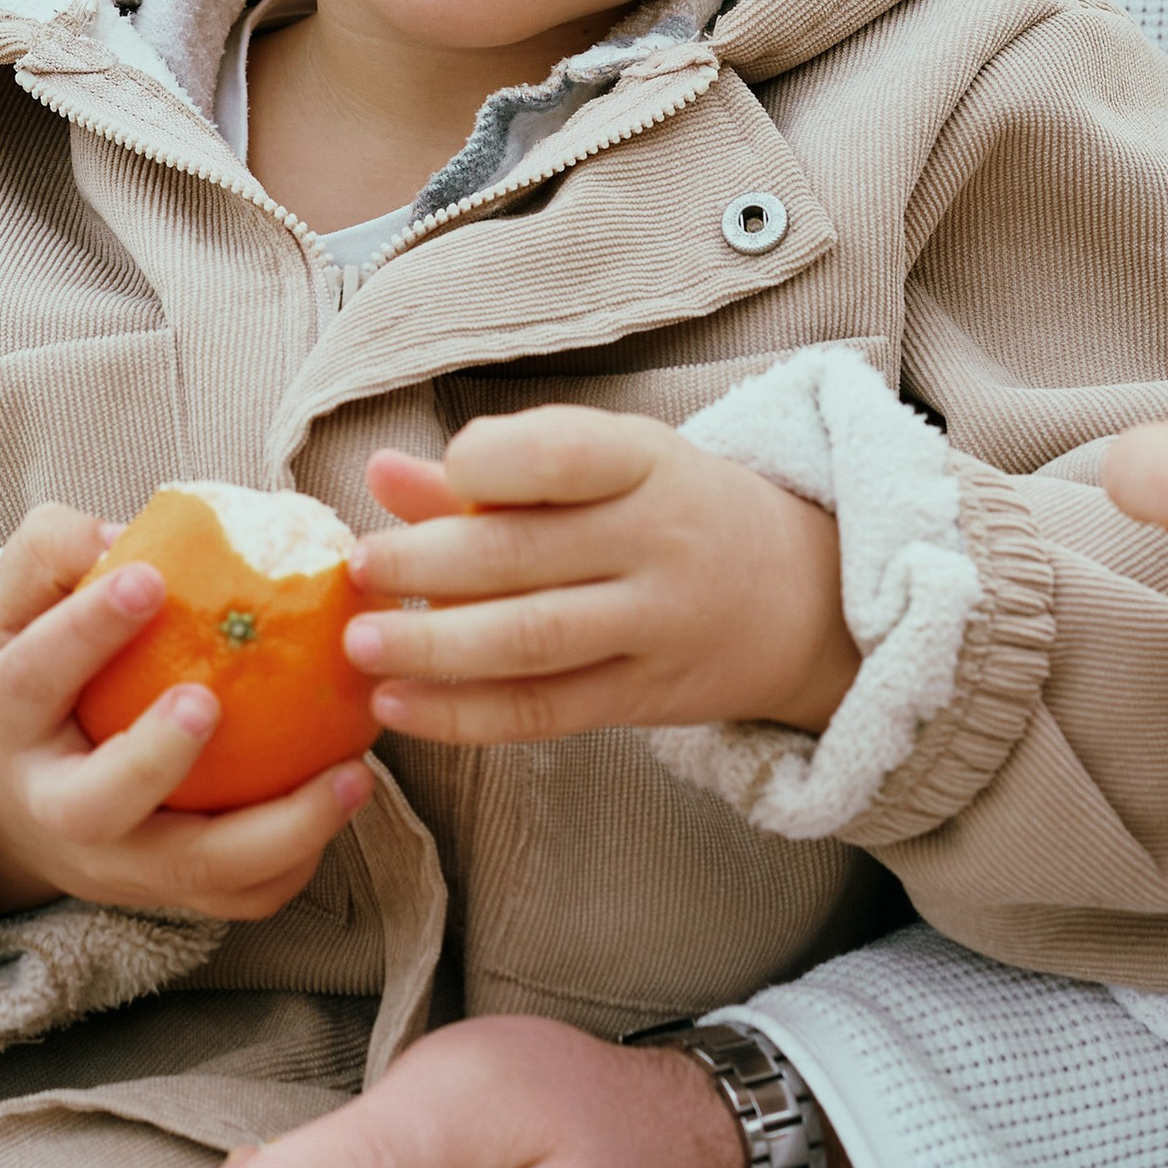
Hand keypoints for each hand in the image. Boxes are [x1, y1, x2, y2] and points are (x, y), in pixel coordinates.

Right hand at [0, 507, 372, 923]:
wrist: (13, 799)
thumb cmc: (36, 671)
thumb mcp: (17, 605)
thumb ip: (56, 552)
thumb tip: (125, 535)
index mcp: (10, 720)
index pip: (39, 675)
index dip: (88, 629)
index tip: (150, 579)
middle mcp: (56, 807)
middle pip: (97, 804)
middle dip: (154, 758)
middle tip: (210, 700)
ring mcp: (116, 864)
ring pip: (192, 871)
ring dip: (278, 831)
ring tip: (353, 772)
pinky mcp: (169, 894)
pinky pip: (240, 896)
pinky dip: (297, 859)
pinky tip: (343, 796)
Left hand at [344, 410, 857, 743]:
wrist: (810, 598)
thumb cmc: (677, 512)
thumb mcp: (610, 467)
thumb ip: (494, 472)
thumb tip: (381, 472)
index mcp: (645, 461)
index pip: (561, 452)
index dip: (485, 463)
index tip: (437, 473)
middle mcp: (655, 541)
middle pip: (526, 555)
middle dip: (427, 565)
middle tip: (357, 571)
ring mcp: (654, 625)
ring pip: (531, 641)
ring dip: (434, 647)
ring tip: (359, 645)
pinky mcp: (643, 698)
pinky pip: (544, 712)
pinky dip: (464, 715)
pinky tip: (399, 706)